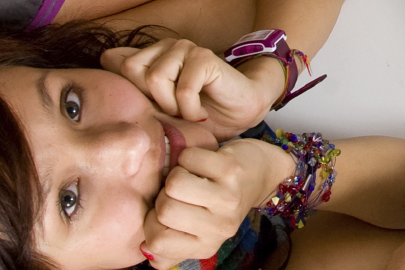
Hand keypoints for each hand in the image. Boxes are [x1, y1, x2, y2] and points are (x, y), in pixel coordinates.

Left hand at [101, 38, 281, 138]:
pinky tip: (200, 113)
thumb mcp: (159, 106)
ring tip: (186, 113)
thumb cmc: (197, 110)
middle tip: (171, 112)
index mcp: (152, 55)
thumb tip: (104, 56)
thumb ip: (135, 84)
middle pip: (132, 69)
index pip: (118, 61)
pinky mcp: (204, 57)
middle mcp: (166, 47)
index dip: (128, 89)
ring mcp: (185, 48)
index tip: (147, 109)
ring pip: (154, 78)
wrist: (239, 110)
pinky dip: (190, 110)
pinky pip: (182, 88)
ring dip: (171, 107)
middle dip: (150, 99)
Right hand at [142, 139, 293, 265]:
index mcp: (205, 246)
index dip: (151, 221)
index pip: (157, 243)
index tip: (164, 208)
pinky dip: (189, 155)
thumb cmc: (220, 198)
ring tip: (191, 174)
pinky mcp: (231, 170)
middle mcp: (218, 228)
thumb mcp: (198, 228)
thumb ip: (171, 243)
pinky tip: (202, 161)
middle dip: (164, 193)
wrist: (260, 171)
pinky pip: (188, 158)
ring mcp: (226, 199)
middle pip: (164, 210)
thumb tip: (144, 249)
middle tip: (181, 189)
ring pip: (174, 184)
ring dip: (176, 172)